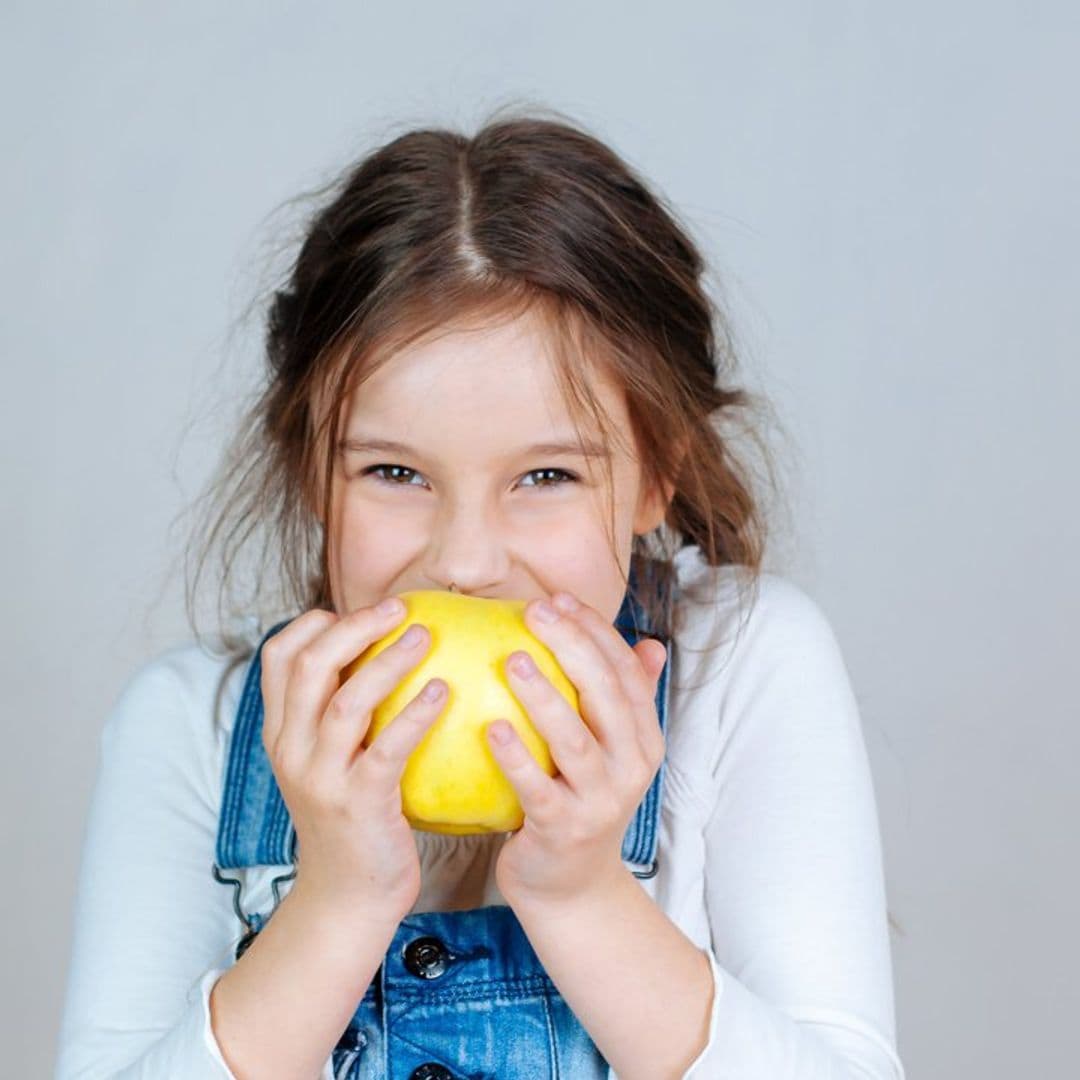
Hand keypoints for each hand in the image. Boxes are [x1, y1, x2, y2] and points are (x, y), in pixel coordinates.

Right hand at [259, 601, 447, 921]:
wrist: (346, 898)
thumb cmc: (353, 818)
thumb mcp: (329, 762)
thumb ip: (341, 715)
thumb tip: (386, 653)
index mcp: (282, 733)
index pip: (277, 657)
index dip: (312, 623)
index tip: (354, 609)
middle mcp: (291, 749)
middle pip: (309, 666)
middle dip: (355, 627)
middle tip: (400, 607)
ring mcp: (321, 777)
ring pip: (346, 702)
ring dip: (388, 661)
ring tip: (425, 636)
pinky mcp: (358, 803)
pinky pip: (386, 748)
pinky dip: (414, 714)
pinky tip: (443, 692)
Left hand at [486, 590, 667, 905]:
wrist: (571, 888)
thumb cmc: (580, 803)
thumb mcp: (611, 754)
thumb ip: (625, 701)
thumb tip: (650, 642)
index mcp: (643, 740)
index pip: (627, 672)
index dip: (596, 630)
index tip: (559, 598)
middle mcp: (631, 766)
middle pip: (607, 694)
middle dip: (573, 646)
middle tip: (535, 611)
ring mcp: (601, 800)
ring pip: (575, 738)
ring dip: (544, 696)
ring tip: (513, 660)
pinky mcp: (565, 829)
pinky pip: (538, 787)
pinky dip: (516, 756)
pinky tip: (491, 727)